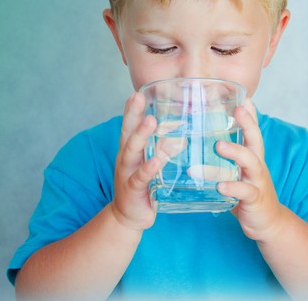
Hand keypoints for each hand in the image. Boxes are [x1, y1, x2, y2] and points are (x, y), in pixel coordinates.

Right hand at [110, 92, 160, 231]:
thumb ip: (161, 149)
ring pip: (131, 151)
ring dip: (140, 136)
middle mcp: (125, 158)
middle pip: (127, 132)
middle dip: (133, 114)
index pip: (129, 126)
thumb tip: (182, 134)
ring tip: (150, 121)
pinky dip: (147, 169)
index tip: (137, 92)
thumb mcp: (150, 164)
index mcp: (130, 150)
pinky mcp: (132, 190)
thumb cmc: (142, 186)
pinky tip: (155, 161)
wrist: (128, 216)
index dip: (132, 109)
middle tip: (138, 97)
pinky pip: (140, 178)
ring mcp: (127, 173)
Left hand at [216, 99, 285, 242]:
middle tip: (237, 110)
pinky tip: (220, 185)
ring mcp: (257, 182)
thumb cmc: (248, 193)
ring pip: (251, 162)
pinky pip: (244, 191)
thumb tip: (211, 141)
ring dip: (236, 152)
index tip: (244, 96)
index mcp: (253, 158)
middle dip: (248, 123)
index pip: (253, 131)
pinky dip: (232, 187)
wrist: (268, 223)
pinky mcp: (254, 199)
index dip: (250, 115)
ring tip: (219, 145)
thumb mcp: (240, 173)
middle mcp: (257, 166)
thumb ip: (229, 158)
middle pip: (256, 140)